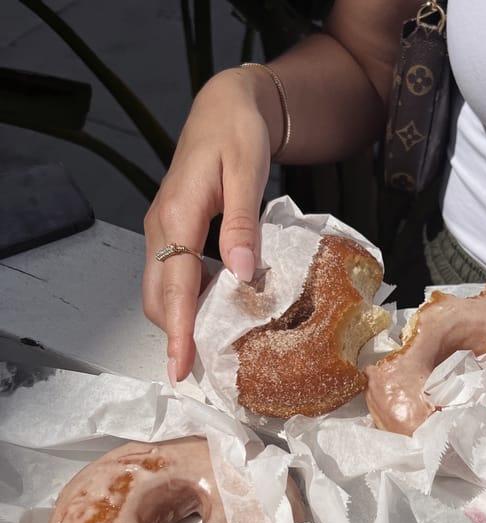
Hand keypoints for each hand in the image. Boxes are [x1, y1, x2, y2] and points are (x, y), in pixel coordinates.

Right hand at [142, 67, 275, 383]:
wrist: (224, 107)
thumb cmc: (238, 135)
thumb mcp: (247, 173)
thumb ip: (241, 224)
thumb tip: (241, 275)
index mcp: (177, 216)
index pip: (175, 285)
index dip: (179, 330)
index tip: (180, 368)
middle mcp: (161, 229)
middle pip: (158, 296)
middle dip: (175, 335)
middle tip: (202, 370)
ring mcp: (163, 231)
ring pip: (160, 290)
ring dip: (179, 321)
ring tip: (209, 349)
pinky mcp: (172, 232)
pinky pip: (171, 277)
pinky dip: (187, 301)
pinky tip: (214, 310)